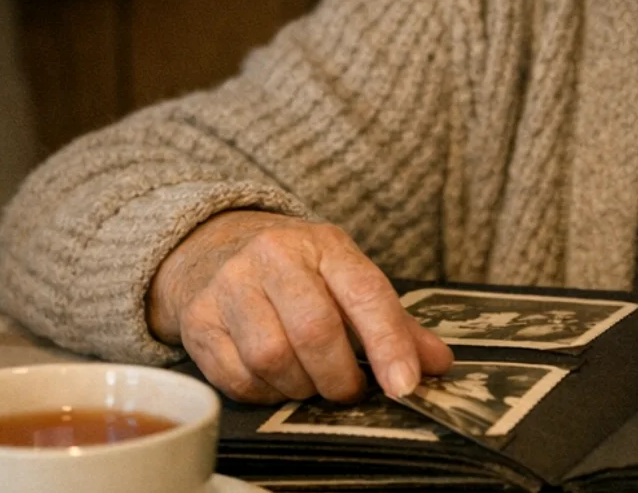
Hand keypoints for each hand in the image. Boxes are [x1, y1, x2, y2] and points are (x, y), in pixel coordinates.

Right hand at [148, 211, 452, 403]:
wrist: (212, 248)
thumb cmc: (294, 271)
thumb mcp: (346, 277)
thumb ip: (393, 322)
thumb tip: (439, 363)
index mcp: (323, 244)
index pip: (365, 292)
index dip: (389, 343)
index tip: (406, 384)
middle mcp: (273, 257)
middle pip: (315, 330)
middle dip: (340, 377)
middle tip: (351, 390)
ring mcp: (229, 286)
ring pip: (272, 358)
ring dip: (301, 386)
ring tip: (310, 381)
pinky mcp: (198, 321)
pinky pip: (237, 378)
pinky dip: (265, 393)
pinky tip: (277, 381)